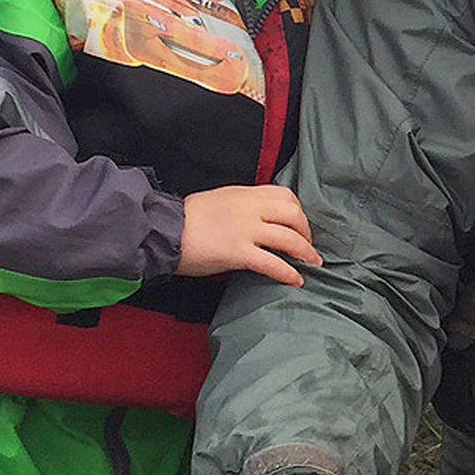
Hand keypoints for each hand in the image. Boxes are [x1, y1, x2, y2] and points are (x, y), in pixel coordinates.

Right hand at [177, 185, 321, 284]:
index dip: (298, 211)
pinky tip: (296, 280)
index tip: (300, 224)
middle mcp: (249, 208)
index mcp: (244, 194)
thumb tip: (259, 219)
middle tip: (309, 245)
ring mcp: (245, 230)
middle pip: (293, 215)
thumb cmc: (185, 220)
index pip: (285, 195)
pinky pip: (272, 263)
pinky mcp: (237, 252)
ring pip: (289, 238)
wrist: (161, 231)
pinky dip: (288, 273)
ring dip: (306, 252)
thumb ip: (242, 206)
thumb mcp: (219, 201)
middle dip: (307, 231)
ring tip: (313, 263)